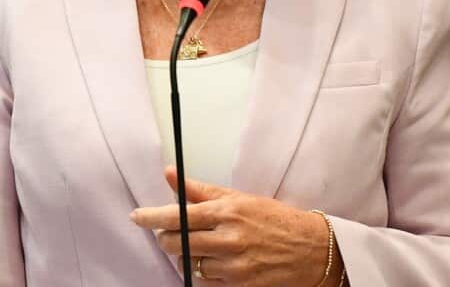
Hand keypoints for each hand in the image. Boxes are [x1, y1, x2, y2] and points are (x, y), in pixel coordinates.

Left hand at [130, 166, 336, 285]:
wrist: (312, 249)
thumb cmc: (276, 220)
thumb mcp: (241, 198)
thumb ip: (202, 190)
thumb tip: (170, 174)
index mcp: (228, 211)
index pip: (178, 215)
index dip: (151, 217)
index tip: (137, 217)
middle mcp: (229, 238)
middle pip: (176, 244)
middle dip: (167, 240)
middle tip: (172, 235)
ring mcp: (235, 266)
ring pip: (190, 265)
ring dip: (189, 258)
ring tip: (206, 248)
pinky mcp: (241, 286)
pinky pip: (206, 283)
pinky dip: (205, 274)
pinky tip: (218, 264)